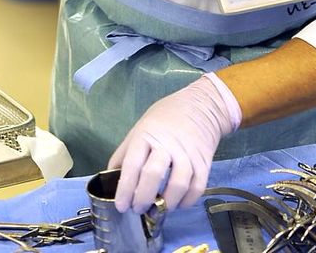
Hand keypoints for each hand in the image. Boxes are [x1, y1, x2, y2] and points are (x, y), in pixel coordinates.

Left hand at [108, 74, 239, 213]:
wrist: (200, 106)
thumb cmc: (165, 119)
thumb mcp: (139, 128)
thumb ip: (126, 153)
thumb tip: (111, 178)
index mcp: (145, 135)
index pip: (132, 165)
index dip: (125, 188)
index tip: (121, 206)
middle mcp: (166, 144)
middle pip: (153, 175)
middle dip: (143, 198)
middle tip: (138, 209)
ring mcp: (187, 153)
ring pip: (178, 184)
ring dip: (166, 203)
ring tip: (158, 209)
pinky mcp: (204, 162)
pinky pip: (197, 188)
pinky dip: (187, 201)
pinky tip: (178, 203)